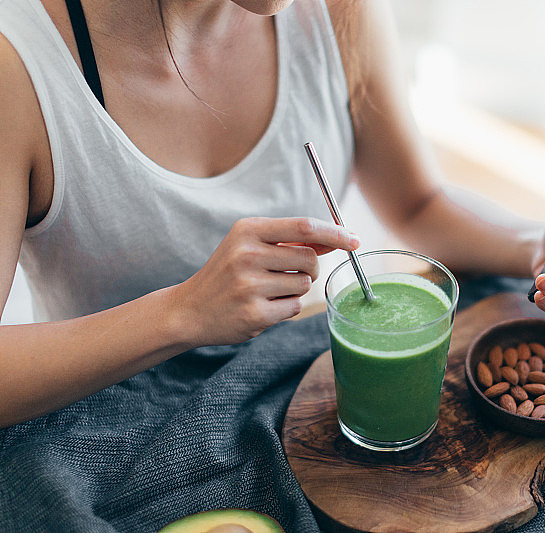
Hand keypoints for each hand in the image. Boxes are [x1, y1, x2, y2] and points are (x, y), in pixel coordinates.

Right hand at [170, 217, 358, 346]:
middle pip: (309, 258)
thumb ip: (293, 241)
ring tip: (267, 290)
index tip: (355, 240)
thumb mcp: (251, 246)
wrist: (189, 309)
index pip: (304, 226)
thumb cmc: (228, 273)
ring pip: (304, 285)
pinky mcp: (254, 314)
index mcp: (247, 230)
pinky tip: (262, 306)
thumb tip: (339, 236)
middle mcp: (247, 254)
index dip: (334, 233)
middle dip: (311, 268)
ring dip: (295, 289)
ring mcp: (249, 285)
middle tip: (290, 273)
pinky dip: (286, 308)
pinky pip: (295, 308)